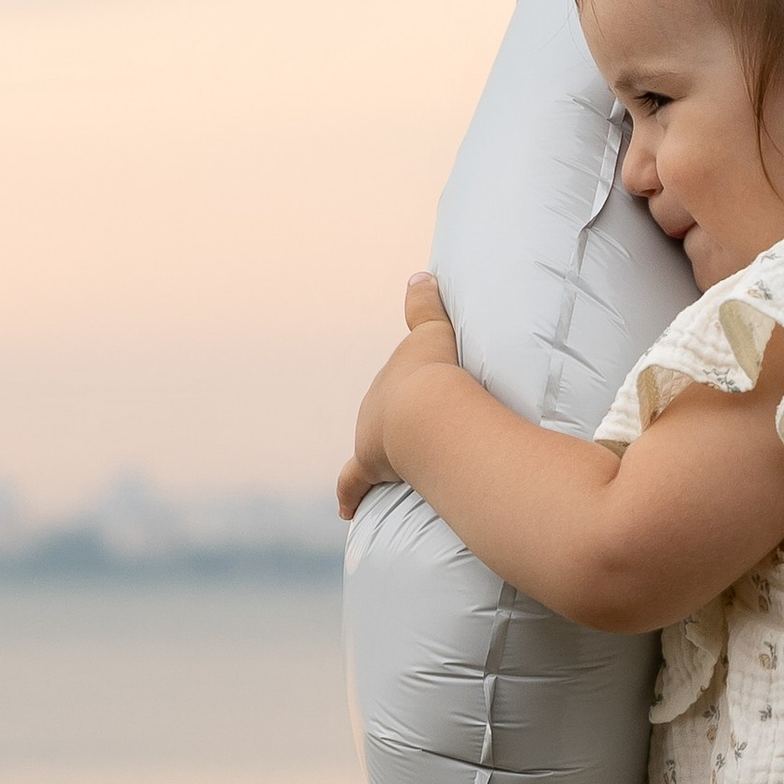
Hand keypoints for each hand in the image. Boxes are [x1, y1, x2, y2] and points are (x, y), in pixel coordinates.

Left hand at [337, 273, 461, 515]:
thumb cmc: (438, 373)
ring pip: (371, 449)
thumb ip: (426, 305)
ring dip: (381, 458)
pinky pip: (353, 484)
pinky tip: (346, 510)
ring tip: (399, 468)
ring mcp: (369, 439)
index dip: (404, 393)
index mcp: (391, 379)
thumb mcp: (434, 331)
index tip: (409, 399)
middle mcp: (373, 407)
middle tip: (414, 434)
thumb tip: (419, 273)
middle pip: (381, 416)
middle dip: (393, 424)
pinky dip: (349, 495)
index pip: (394, 386)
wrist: (427, 413)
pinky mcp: (369, 467)